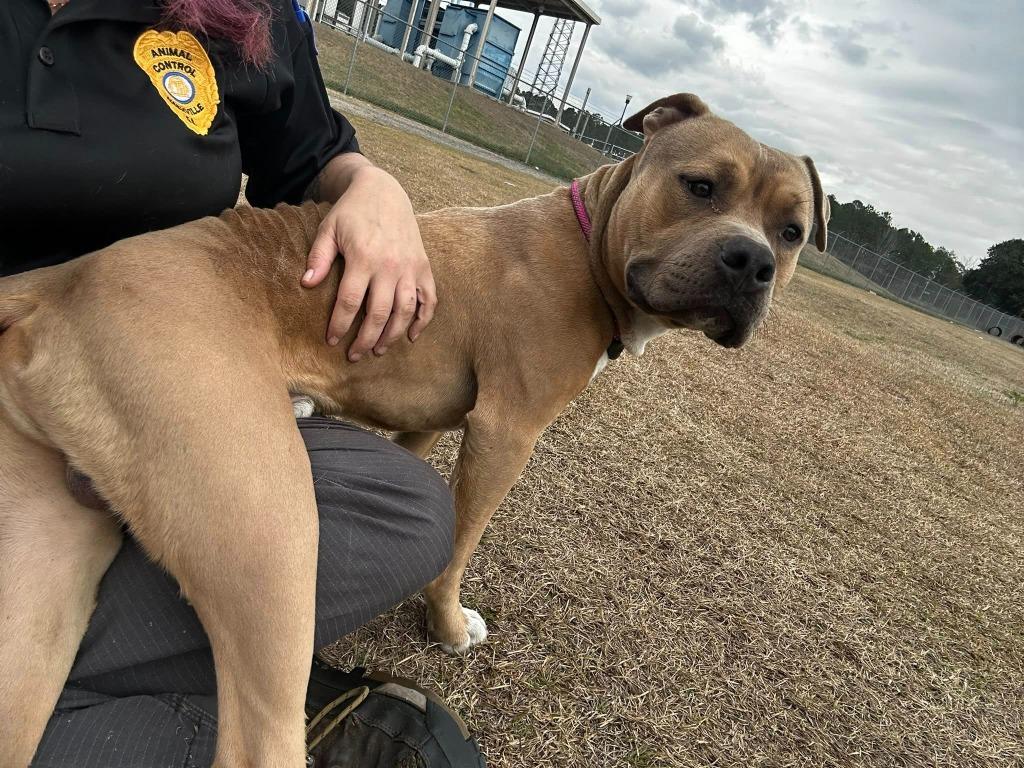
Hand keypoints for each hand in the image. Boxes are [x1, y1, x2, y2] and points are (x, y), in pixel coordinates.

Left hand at [302, 166, 435, 361]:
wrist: (384, 190)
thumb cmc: (352, 212)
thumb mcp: (329, 229)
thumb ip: (318, 257)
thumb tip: (307, 283)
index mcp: (363, 258)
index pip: (349, 302)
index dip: (340, 326)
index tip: (333, 341)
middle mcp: (390, 266)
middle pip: (378, 314)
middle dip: (365, 339)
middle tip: (355, 355)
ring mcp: (410, 267)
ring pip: (404, 312)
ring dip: (392, 335)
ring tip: (378, 350)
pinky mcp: (423, 267)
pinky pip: (429, 300)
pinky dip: (423, 320)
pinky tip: (411, 336)